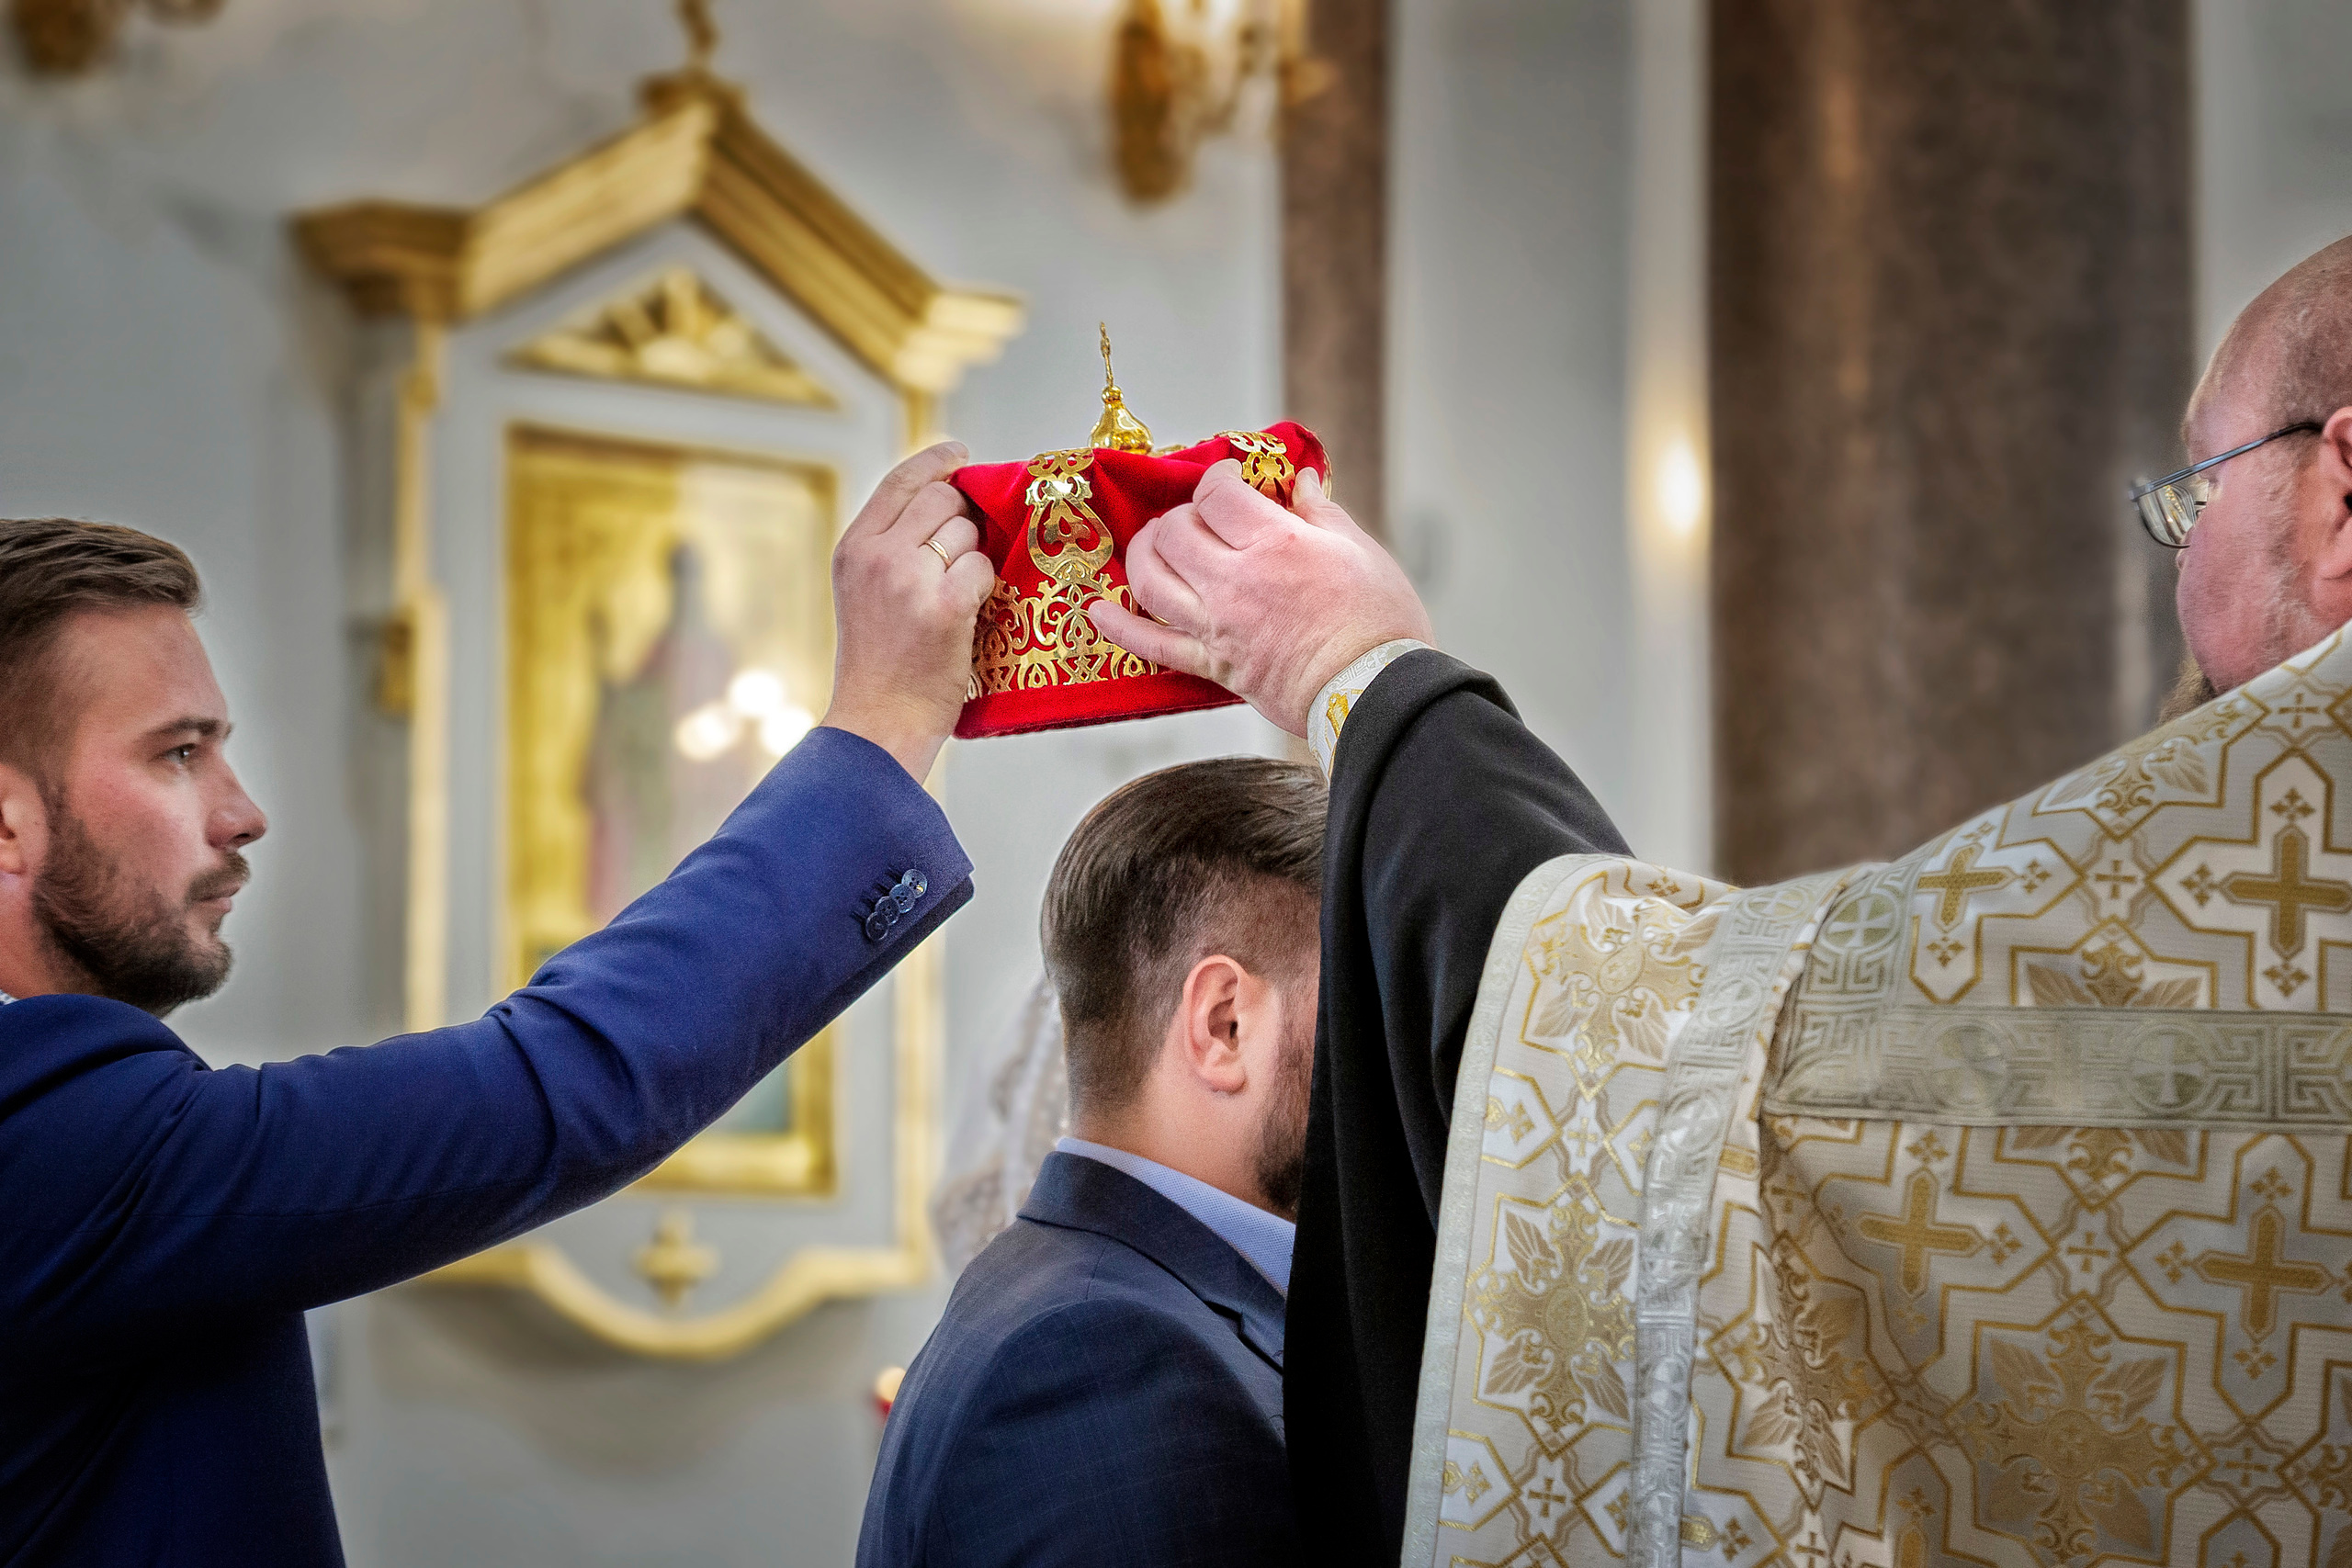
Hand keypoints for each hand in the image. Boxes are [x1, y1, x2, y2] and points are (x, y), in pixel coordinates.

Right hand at [821, 441, 994, 780]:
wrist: (877, 723)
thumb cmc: (879, 665)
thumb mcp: (862, 592)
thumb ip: (890, 547)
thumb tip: (945, 502)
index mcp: (853, 548)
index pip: (900, 480)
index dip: (936, 461)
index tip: (960, 455)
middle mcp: (877, 555)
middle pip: (942, 500)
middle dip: (965, 519)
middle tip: (966, 552)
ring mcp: (909, 579)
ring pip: (967, 533)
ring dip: (975, 559)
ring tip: (956, 596)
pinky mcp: (945, 606)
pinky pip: (983, 568)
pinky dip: (985, 587)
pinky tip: (970, 612)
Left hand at [1087, 462, 1432, 735]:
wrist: (1375, 694)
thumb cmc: (1380, 624)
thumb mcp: (1360, 551)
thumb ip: (1321, 512)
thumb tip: (1301, 481)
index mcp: (1273, 542)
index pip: (1216, 493)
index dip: (1216, 477)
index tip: (1228, 480)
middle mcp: (1235, 580)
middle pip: (1175, 531)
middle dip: (1181, 515)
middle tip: (1200, 518)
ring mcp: (1217, 625)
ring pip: (1151, 579)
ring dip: (1143, 553)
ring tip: (1153, 544)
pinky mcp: (1213, 665)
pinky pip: (1152, 645)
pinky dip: (1118, 627)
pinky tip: (1096, 611)